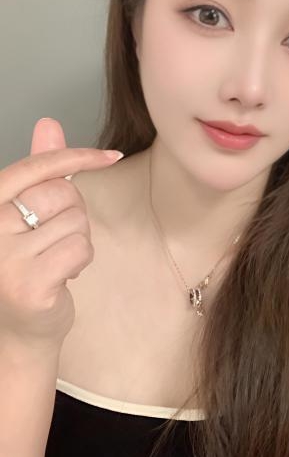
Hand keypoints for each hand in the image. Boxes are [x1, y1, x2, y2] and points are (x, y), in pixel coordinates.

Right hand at [0, 118, 122, 353]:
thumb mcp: (29, 214)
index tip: (110, 156)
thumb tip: (48, 124)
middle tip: (57, 237)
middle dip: (73, 212)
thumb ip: (39, 172)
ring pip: (75, 221)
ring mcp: (6, 259)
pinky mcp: (29, 284)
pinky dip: (82, 260)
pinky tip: (63, 275)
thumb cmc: (27, 265)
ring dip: (78, 239)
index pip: (35, 168)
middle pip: (61, 193)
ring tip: (56, 259)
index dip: (76, 157)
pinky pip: (80, 248)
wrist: (20, 332)